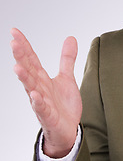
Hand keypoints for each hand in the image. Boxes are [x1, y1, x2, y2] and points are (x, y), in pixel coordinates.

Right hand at [11, 28, 81, 157]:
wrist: (68, 129)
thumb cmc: (63, 104)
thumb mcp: (67, 77)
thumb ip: (66, 59)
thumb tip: (70, 38)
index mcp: (42, 78)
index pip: (31, 59)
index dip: (24, 45)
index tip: (14, 31)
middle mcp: (38, 88)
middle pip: (28, 70)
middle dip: (21, 57)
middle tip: (14, 43)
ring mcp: (42, 101)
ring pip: (30, 88)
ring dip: (24, 78)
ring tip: (17, 67)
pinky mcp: (48, 115)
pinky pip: (41, 108)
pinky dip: (38, 102)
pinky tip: (34, 94)